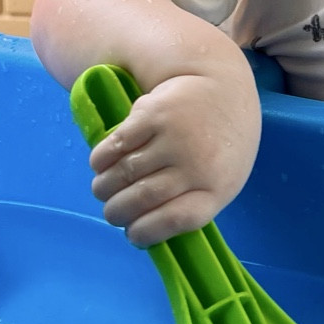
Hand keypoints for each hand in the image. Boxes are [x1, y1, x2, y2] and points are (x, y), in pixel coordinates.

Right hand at [87, 69, 260, 246]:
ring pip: (125, 173)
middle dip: (117, 212)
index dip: (146, 232)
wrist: (224, 89)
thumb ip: (191, 201)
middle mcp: (196, 164)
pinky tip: (99, 165)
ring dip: (104, 187)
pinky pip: (117, 144)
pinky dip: (101, 159)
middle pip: (143, 198)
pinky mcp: (154, 113)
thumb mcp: (222, 178)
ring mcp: (174, 137)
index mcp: (217, 187)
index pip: (175, 219)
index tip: (131, 235)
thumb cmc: (221, 144)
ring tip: (102, 190)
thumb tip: (143, 228)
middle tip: (111, 213)